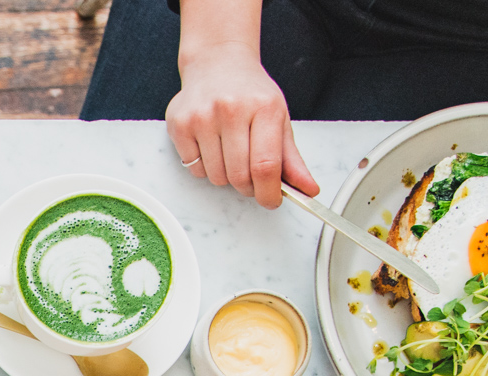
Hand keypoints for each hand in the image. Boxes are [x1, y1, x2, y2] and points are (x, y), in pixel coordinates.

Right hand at [166, 47, 317, 208]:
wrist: (218, 62)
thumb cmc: (250, 92)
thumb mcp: (277, 118)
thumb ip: (291, 158)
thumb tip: (307, 190)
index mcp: (263, 107)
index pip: (266, 166)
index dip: (269, 193)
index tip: (271, 201)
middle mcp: (231, 109)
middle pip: (239, 177)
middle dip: (248, 187)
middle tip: (251, 176)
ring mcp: (202, 117)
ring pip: (216, 177)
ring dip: (226, 176)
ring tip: (230, 153)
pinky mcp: (180, 124)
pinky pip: (195, 169)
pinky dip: (205, 167)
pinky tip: (212, 146)